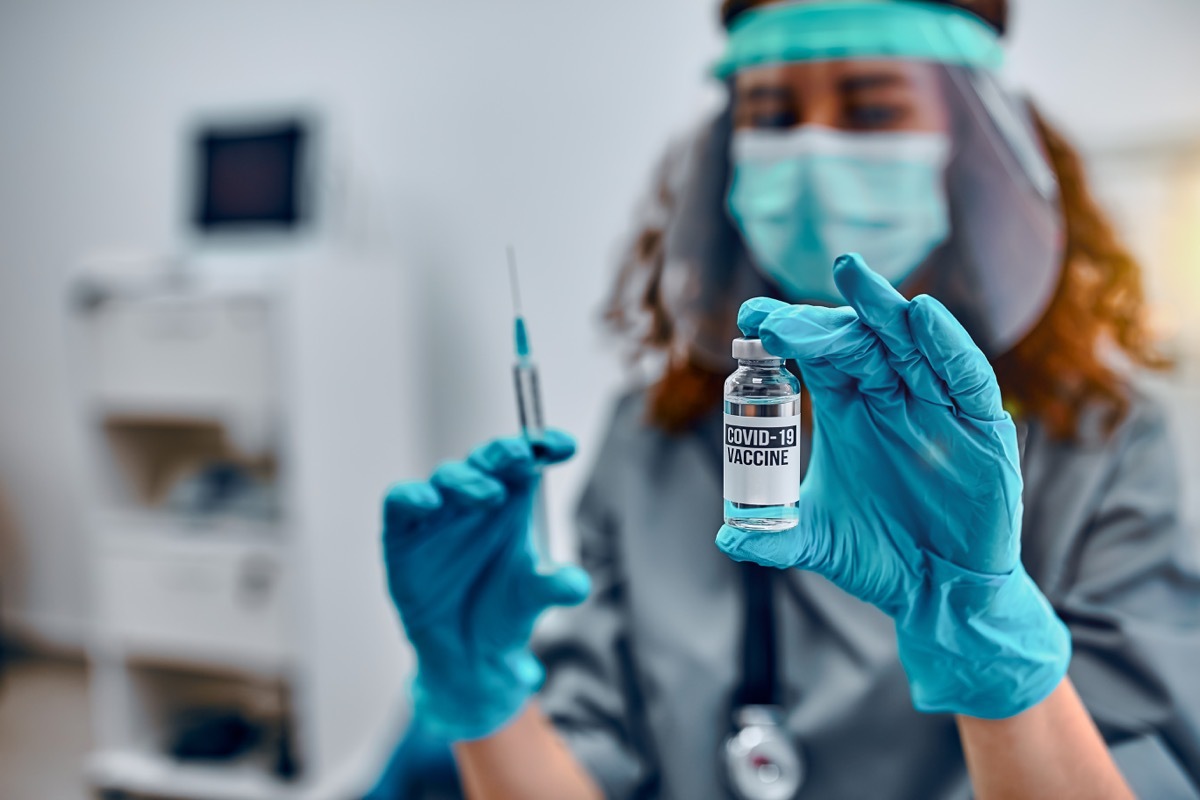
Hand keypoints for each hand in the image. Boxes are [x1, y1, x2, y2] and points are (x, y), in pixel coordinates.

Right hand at [383, 432, 590, 739]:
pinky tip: (429, 502)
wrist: (465, 655)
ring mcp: (438, 514)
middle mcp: (475, 500)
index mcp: (512, 502)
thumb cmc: (503, 611)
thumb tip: (577, 584)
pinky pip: (401, 502)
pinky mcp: (402, 534)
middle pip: (488, 459)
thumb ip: (553, 586)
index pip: (527, 460)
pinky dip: (411, 497)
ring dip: (468, 479)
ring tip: (490, 495)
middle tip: (523, 456)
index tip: (566, 446)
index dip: (543, 445)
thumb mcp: (532, 598)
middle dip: (505, 453)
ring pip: (448, 476)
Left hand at [717, 253, 1069, 718]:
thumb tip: (726, 536)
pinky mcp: (982, 425)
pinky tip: (923, 315)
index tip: (750, 321)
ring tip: (851, 274)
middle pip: (857, 339)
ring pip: (910, 343)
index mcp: (848, 408)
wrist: (941, 591)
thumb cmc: (880, 556)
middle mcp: (890, 396)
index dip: (788, 333)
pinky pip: (965, 376)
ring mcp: (937, 405)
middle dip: (820, 321)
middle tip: (781, 315)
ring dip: (881, 308)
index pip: (817, 354)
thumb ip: (775, 535)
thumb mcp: (820, 542)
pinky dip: (946, 344)